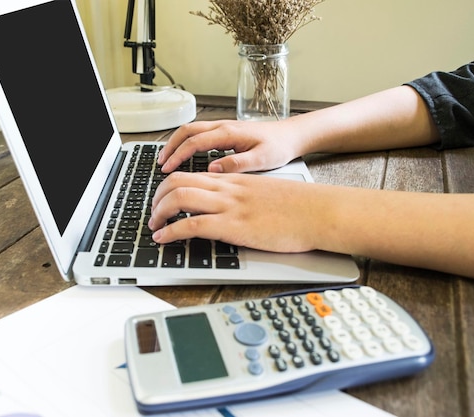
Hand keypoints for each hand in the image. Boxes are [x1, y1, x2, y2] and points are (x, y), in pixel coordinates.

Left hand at [148, 171, 320, 252]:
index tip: (162, 199)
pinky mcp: (234, 226)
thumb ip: (242, 199)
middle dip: (156, 197)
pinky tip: (163, 239)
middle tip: (153, 213)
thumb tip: (228, 211)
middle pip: (177, 180)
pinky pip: (191, 225)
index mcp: (234, 180)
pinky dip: (170, 231)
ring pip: (179, 197)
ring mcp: (229, 205)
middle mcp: (227, 188)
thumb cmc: (298, 207)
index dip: (168, 186)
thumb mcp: (263, 195)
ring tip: (153, 227)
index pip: (190, 174)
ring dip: (158, 212)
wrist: (320, 212)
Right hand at [157, 120, 303, 173]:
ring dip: (176, 142)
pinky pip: (199, 133)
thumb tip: (213, 168)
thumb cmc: (279, 147)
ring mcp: (224, 127)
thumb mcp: (262, 159)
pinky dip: (186, 142)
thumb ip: (237, 163)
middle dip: (170, 146)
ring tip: (166, 159)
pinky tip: (184, 154)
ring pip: (192, 130)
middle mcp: (223, 126)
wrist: (292, 135)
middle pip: (187, 131)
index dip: (178, 155)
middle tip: (159, 163)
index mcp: (229, 133)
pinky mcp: (226, 131)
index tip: (167, 169)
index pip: (195, 142)